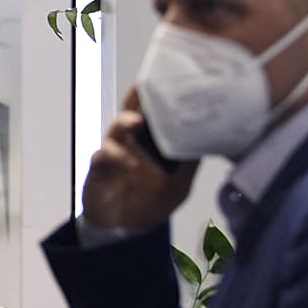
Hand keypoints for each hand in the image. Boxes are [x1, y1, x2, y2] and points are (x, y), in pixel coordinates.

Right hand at [80, 90, 196, 231]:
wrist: (123, 227)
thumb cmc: (150, 201)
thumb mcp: (179, 184)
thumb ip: (189, 163)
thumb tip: (208, 139)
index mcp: (152, 141)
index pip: (157, 112)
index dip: (163, 96)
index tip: (175, 80)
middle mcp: (132, 139)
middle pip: (134, 110)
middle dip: (139, 96)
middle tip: (148, 84)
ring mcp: (115, 150)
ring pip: (117, 127)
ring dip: (126, 121)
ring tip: (137, 121)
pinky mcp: (100, 165)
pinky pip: (106, 155)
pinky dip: (119, 157)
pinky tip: (132, 164)